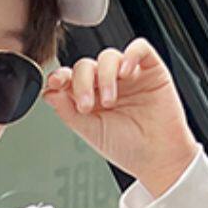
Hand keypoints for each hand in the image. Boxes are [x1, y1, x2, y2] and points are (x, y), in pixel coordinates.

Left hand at [41, 40, 199, 195]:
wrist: (159, 158)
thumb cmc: (128, 148)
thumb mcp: (91, 132)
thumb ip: (67, 112)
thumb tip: (48, 93)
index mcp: (90, 97)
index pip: (70, 78)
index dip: (60, 76)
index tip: (54, 84)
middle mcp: (108, 84)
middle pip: (86, 66)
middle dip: (82, 83)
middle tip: (86, 106)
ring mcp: (129, 76)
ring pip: (108, 56)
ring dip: (104, 76)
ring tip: (110, 100)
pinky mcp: (151, 70)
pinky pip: (139, 49)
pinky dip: (130, 55)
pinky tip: (126, 73)